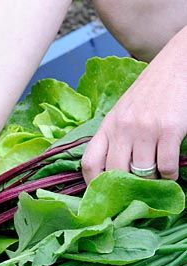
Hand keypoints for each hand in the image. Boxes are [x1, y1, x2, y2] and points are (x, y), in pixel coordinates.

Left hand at [82, 29, 186, 182]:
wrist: (175, 66)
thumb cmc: (150, 93)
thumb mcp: (124, 112)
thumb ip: (116, 137)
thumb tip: (113, 172)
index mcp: (108, 124)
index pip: (89, 162)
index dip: (92, 186)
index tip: (102, 199)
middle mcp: (122, 127)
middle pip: (115, 173)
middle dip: (125, 190)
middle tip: (135, 197)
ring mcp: (145, 129)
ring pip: (142, 174)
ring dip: (151, 184)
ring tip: (156, 182)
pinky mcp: (168, 130)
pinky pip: (166, 167)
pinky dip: (170, 176)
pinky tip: (171, 171)